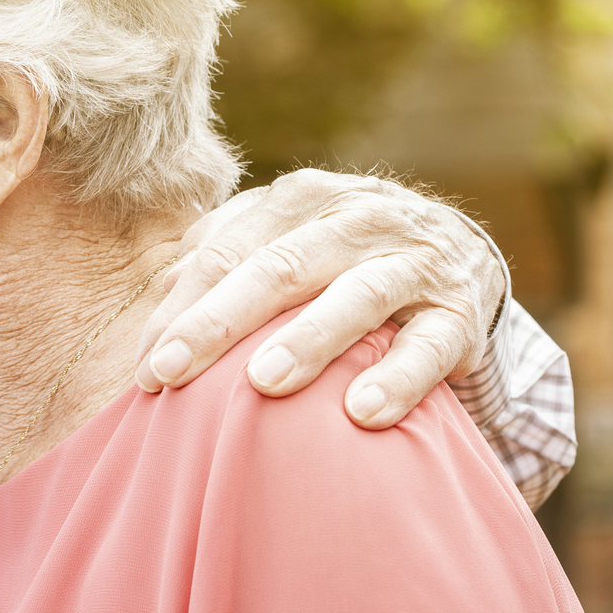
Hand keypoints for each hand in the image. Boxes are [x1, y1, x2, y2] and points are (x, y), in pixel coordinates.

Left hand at [132, 169, 505, 428]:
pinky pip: (428, 347)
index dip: (184, 306)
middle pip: (280, 267)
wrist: (466, 255)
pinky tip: (361, 414)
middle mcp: (358, 219)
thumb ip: (229, 254)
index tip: (146, 363)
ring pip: (358, 296)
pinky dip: (397, 378)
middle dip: (219, 321)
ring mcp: (414, 262)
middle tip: (170, 371)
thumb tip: (165, 296)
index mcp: (303, 199)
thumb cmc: (347, 258)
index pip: (229, 249)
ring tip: (264, 383)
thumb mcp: (291, 238)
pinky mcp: (460, 313)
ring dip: (309, 339)